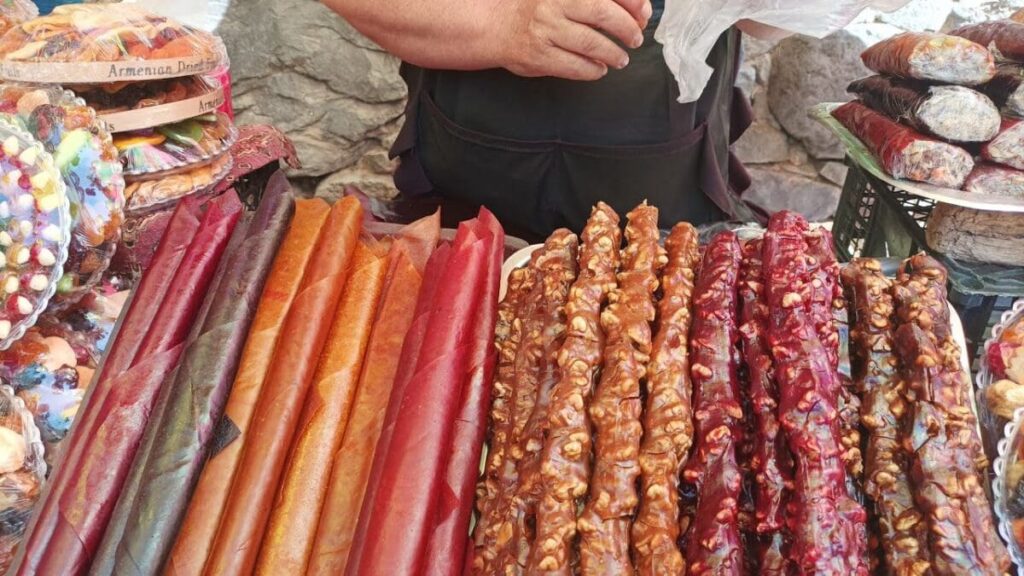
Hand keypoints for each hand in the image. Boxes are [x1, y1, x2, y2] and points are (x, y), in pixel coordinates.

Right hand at [494, 0, 651, 80]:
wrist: (494, 25)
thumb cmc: (534, 9)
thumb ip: (595, 0)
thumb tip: (637, 10)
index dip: (632, 4)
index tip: (643, 15)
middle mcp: (554, 3)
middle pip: (604, 14)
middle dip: (627, 29)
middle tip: (635, 39)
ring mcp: (545, 30)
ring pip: (591, 43)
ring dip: (613, 54)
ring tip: (621, 58)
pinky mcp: (538, 56)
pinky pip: (574, 66)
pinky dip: (593, 70)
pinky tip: (600, 69)